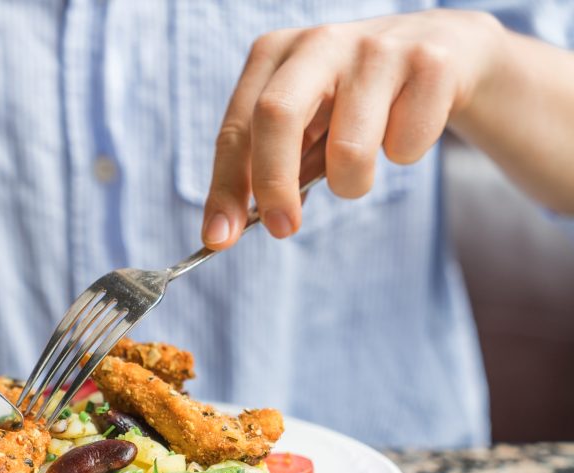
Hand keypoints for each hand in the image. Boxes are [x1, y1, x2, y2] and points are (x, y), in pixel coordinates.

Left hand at [201, 9, 503, 247]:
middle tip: (283, 230)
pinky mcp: (429, 63)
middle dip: (275, 184)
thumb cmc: (355, 99)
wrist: (445, 52)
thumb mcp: (306, 123)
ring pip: (349, 150)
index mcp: (274, 55)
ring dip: (352, 182)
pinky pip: (405, 147)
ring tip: (361, 164)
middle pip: (277, 116)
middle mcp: (318, 42)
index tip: (219, 237)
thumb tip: (233, 228)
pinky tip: (406, 127)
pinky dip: (403, 156)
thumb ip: (271, 170)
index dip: (225, 187)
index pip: (236, 129)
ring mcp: (375, 48)